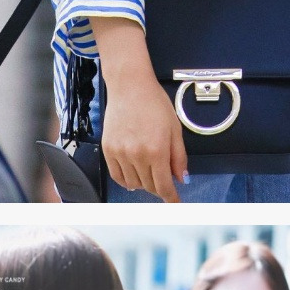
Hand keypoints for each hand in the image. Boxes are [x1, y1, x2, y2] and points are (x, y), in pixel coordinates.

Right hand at [93, 22, 188, 201]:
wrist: (130, 86)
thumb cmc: (154, 103)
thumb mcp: (175, 129)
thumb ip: (179, 157)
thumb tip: (180, 178)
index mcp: (156, 150)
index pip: (164, 186)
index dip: (171, 198)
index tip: (174, 203)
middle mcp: (137, 155)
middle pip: (149, 187)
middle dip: (159, 189)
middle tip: (165, 183)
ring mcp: (120, 153)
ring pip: (133, 184)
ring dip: (143, 184)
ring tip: (149, 173)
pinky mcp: (108, 149)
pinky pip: (118, 176)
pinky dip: (127, 180)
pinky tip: (134, 175)